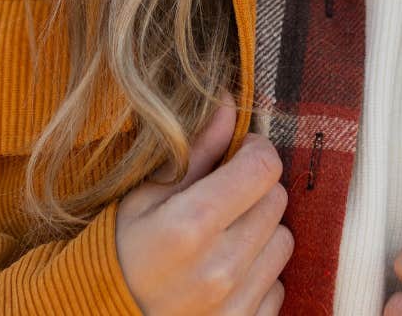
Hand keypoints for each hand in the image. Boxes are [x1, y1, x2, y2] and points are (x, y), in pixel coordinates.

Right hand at [114, 87, 293, 315]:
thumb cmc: (118, 253)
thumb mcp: (143, 197)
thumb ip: (195, 151)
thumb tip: (228, 104)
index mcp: (190, 225)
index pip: (263, 167)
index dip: (254, 150)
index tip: (239, 152)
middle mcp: (220, 267)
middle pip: (276, 200)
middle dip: (255, 189)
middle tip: (223, 197)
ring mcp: (235, 303)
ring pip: (283, 242)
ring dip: (261, 232)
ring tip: (223, 237)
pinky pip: (278, 286)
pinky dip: (259, 275)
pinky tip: (225, 273)